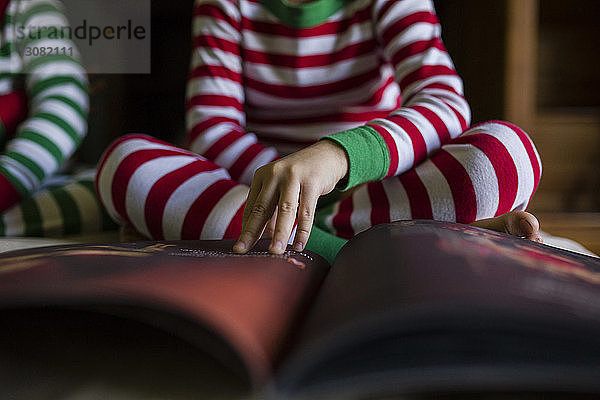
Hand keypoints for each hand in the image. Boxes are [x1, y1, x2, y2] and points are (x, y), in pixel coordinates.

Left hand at [233, 140, 348, 253]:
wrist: (328, 155)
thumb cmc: (301, 176)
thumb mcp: (282, 188)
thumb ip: (272, 209)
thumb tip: (264, 236)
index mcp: (262, 175)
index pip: (252, 206)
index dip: (247, 228)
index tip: (241, 246)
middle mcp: (275, 174)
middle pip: (262, 208)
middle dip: (252, 232)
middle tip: (242, 250)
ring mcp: (293, 176)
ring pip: (285, 210)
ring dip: (279, 234)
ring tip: (275, 252)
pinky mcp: (312, 182)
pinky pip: (306, 211)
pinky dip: (303, 230)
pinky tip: (299, 244)